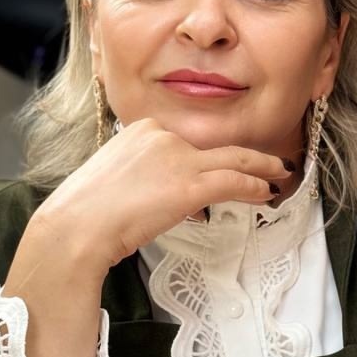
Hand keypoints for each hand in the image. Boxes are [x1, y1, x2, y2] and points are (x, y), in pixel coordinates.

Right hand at [28, 117, 292, 276]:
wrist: (76, 227)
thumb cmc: (87, 212)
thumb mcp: (116, 178)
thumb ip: (144, 175)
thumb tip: (170, 194)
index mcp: (143, 129)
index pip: (187, 142)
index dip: (210, 157)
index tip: (226, 166)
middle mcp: (163, 136)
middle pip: (216, 145)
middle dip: (248, 154)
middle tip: (271, 161)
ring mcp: (179, 159)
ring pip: (234, 159)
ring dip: (262, 167)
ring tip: (279, 174)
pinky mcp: (190, 185)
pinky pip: (233, 181)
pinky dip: (254, 186)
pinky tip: (266, 193)